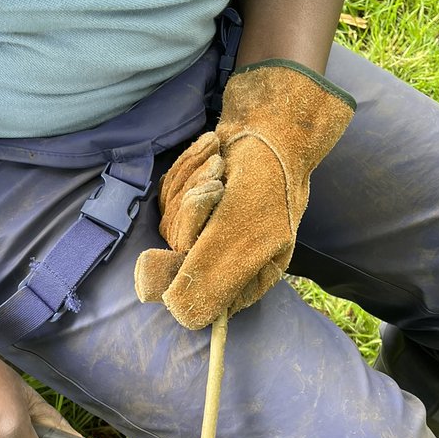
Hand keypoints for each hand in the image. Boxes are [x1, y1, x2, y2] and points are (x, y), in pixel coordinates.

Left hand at [134, 61, 354, 328]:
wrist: (270, 124)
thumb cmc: (266, 179)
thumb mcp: (242, 231)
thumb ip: (209, 275)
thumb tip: (177, 313)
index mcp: (248, 279)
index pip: (199, 297)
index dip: (191, 262)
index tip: (205, 224)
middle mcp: (224, 262)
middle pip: (177, 257)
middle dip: (193, 211)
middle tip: (218, 185)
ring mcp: (205, 234)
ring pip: (170, 223)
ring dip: (192, 183)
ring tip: (220, 164)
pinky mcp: (189, 206)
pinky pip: (168, 197)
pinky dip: (187, 169)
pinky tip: (212, 155)